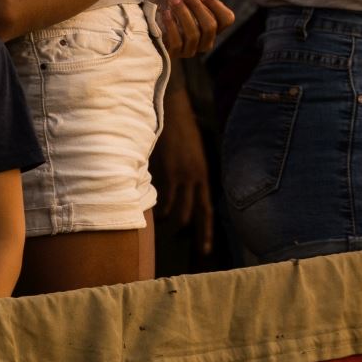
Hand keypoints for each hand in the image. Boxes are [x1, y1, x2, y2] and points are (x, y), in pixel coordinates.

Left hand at [154, 0, 234, 58]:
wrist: (153, 16)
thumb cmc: (179, 4)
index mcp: (215, 26)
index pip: (227, 19)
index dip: (216, 6)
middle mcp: (206, 40)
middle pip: (210, 26)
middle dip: (197, 7)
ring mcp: (191, 49)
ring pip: (193, 35)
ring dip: (183, 14)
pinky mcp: (175, 54)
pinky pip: (177, 43)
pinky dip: (171, 26)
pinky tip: (166, 13)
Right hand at [154, 88, 214, 254]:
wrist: (174, 112)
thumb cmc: (182, 131)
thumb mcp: (193, 156)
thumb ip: (190, 176)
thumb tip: (184, 193)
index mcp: (204, 174)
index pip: (207, 209)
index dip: (206, 231)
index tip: (206, 249)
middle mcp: (196, 178)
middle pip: (193, 213)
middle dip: (185, 230)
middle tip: (176, 239)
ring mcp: (182, 175)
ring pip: (177, 209)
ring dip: (168, 219)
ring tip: (160, 221)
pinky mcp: (168, 171)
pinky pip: (163, 198)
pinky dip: (158, 207)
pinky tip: (153, 210)